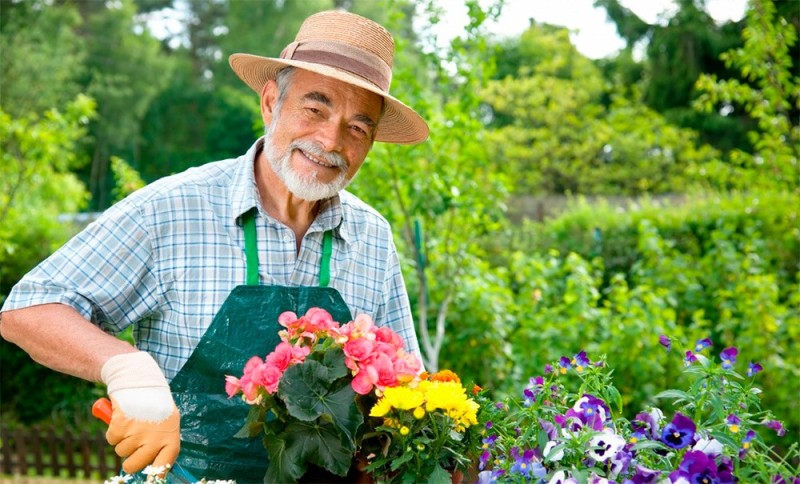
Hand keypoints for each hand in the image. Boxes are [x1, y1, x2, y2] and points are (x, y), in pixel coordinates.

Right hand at [101, 352, 180, 473]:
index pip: (164, 465)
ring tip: (133, 422)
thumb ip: (161, 442)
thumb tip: (154, 469)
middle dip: (129, 460)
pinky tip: (123, 417)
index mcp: (171, 438)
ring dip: (122, 440)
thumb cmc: (154, 404)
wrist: (141, 380)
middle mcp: (156, 438)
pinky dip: (112, 430)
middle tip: (132, 445)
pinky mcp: (122, 425)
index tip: (147, 480)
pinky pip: (111, 439)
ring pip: (121, 451)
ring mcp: (138, 432)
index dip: (154, 476)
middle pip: (135, 465)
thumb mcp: (166, 422)